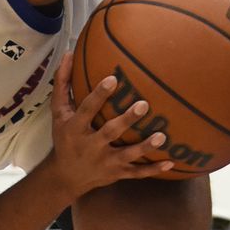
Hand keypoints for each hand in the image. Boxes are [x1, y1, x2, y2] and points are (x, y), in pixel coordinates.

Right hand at [44, 52, 172, 197]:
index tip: (113, 79)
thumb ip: (63, 85)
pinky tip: (171, 162)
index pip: (86, 110)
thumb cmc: (64, 137)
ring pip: (127, 155)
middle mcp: (90, 146)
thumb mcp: (58, 113)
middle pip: (110, 132)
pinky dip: (153, 170)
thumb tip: (68, 53)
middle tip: (143, 104)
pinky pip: (137, 173)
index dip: (98, 95)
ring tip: (162, 136)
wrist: (66, 176)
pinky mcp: (116, 173)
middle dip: (126, 120)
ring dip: (144, 147)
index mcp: (75, 129)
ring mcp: (105, 162)